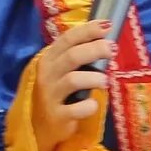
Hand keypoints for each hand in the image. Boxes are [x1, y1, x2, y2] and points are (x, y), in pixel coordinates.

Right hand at [33, 21, 114, 150]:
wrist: (39, 124)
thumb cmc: (57, 92)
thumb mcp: (61, 71)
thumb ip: (76, 56)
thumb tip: (105, 41)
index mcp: (50, 59)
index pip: (67, 39)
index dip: (87, 30)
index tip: (107, 26)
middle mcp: (48, 74)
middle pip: (72, 56)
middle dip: (95, 49)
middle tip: (112, 50)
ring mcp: (50, 95)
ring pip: (73, 80)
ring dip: (93, 78)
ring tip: (106, 81)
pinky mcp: (57, 115)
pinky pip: (74, 109)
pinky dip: (88, 107)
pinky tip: (93, 105)